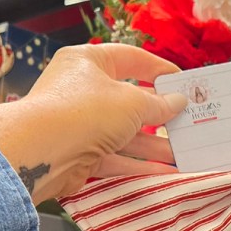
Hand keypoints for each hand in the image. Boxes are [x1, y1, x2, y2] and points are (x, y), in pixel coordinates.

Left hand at [0, 44, 187, 204]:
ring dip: (155, 144)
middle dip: (161, 115)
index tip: (183, 81)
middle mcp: (82, 89)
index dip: (159, 69)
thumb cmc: (85, 111)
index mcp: (89, 62)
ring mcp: (80, 124)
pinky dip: (139, 164)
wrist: (42, 152)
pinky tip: (165, 171)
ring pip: (125, 133)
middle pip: (129, 101)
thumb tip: (177, 101)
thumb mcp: (132, 103)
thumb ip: (159, 104)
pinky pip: (116, 157)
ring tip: (183, 153)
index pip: (131, 58)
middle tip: (187, 122)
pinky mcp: (80, 153)